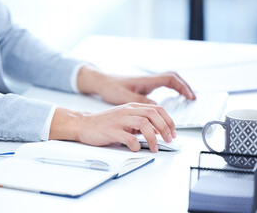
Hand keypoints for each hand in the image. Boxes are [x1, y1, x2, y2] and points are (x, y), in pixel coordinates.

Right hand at [49, 103, 175, 152]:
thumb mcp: (125, 119)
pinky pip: (128, 137)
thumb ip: (140, 123)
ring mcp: (119, 120)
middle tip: (168, 140)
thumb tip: (158, 131)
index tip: (173, 132)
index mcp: (132, 107)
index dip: (168, 120)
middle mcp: (127, 111)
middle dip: (165, 128)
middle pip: (152, 114)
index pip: (156, 109)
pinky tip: (136, 148)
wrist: (83, 123)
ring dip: (153, 137)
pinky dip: (136, 144)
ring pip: (143, 124)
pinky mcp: (111, 130)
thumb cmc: (104, 123)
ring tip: (154, 147)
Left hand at [77, 65, 195, 104]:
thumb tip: (156, 107)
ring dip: (178, 87)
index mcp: (146, 80)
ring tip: (187, 97)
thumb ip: (141, 101)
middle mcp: (149, 80)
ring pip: (168, 80)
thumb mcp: (125, 97)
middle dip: (184, 86)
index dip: (182, 87)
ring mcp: (147, 82)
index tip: (190, 96)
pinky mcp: (144, 86)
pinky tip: (172, 98)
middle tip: (192, 97)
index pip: (170, 79)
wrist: (102, 82)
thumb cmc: (111, 87)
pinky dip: (171, 89)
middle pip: (173, 78)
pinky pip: (162, 85)